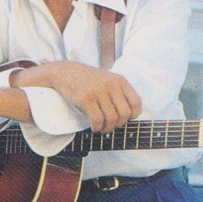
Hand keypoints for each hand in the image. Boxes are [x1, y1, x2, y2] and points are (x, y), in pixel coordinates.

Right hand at [13, 63, 141, 132]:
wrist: (66, 72)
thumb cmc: (88, 80)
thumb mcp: (108, 80)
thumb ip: (119, 92)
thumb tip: (129, 114)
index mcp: (120, 81)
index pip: (136, 103)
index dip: (133, 115)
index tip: (125, 119)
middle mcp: (111, 85)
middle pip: (124, 114)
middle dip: (119, 125)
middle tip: (111, 126)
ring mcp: (99, 91)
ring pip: (111, 119)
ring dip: (107, 128)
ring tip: (102, 129)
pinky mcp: (86, 98)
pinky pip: (97, 120)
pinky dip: (97, 127)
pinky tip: (94, 128)